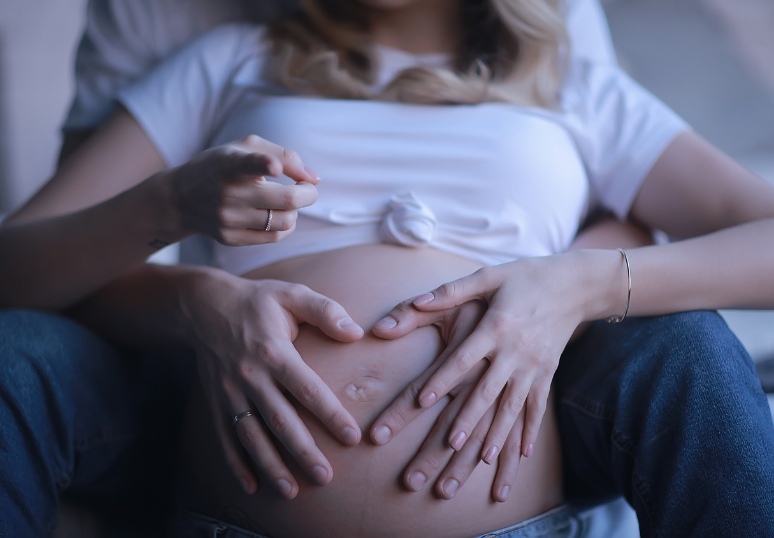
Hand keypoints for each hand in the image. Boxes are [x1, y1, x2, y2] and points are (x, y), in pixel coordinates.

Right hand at [161, 135, 320, 244]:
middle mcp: (227, 193)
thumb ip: (284, 155)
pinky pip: (275, 237)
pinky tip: (276, 215)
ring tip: (284, 201)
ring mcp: (227, 219)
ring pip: (286, 221)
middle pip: (287, 200)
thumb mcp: (245, 148)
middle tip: (307, 188)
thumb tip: (314, 179)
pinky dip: (285, 226)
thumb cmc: (222, 166)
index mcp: (229, 164)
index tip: (274, 167)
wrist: (180, 198)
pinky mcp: (229, 238)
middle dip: (308, 193)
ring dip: (294, 211)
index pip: (248, 164)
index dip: (264, 164)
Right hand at [182, 269, 364, 498]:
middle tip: (325, 477)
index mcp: (274, 351)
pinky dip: (236, 463)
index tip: (351, 437)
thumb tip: (355, 332)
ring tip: (290, 491)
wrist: (202, 306)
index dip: (330, 414)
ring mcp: (230, 392)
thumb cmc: (257, 301)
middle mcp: (250, 376)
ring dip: (270, 465)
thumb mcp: (292, 293)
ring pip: (252, 435)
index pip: (307, 388)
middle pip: (280, 420)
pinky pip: (224, 437)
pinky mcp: (216, 401)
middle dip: (303, 451)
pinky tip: (250, 486)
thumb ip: (325, 310)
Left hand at [372, 253, 615, 500]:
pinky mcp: (548, 372)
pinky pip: (538, 406)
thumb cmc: (525, 277)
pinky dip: (531, 430)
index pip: (464, 358)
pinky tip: (525, 454)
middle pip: (488, 390)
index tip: (423, 399)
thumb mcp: (489, 276)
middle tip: (450, 445)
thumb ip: (452, 291)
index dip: (443, 378)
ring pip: (513, 405)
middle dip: (469, 419)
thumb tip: (418, 300)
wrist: (575, 283)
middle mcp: (515, 349)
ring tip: (484, 459)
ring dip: (499, 433)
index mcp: (496, 326)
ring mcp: (535, 364)